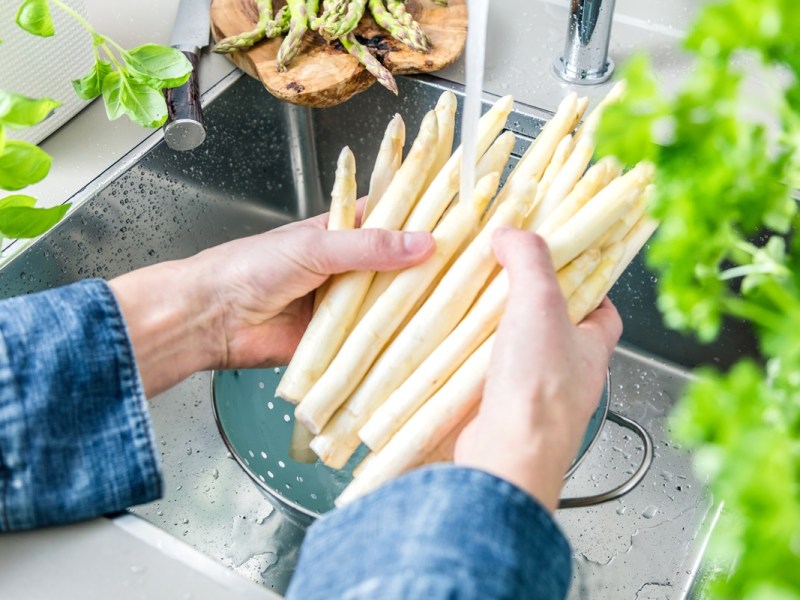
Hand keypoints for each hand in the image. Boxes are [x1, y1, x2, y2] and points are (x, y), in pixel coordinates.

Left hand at [109, 212, 433, 396]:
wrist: (212, 318)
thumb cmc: (252, 268)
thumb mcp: (315, 246)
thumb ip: (368, 247)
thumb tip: (424, 243)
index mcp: (343, 232)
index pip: (393, 218)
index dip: (425, 217)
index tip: (463, 216)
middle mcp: (351, 268)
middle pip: (400, 266)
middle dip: (430, 267)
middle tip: (475, 266)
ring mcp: (349, 306)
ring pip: (393, 304)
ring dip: (418, 306)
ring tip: (464, 302)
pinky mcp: (343, 342)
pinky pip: (377, 341)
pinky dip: (398, 342)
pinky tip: (431, 340)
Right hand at [454, 228, 621, 511]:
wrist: (506, 457)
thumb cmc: (538, 387)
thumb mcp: (541, 303)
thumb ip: (529, 261)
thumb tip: (511, 234)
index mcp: (591, 348)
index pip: (602, 308)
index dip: (585, 282)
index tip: (560, 261)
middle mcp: (567, 374)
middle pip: (552, 327)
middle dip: (526, 303)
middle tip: (499, 277)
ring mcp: (532, 396)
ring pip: (514, 351)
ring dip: (492, 331)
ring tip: (467, 303)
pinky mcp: (498, 411)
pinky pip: (485, 375)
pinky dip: (469, 359)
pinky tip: (448, 344)